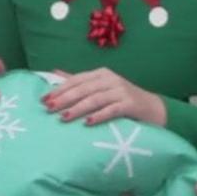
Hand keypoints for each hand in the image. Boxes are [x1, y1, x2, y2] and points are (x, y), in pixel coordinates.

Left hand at [43, 67, 165, 126]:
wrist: (153, 109)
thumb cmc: (122, 99)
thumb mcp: (101, 87)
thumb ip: (79, 81)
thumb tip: (55, 73)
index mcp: (101, 73)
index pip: (76, 79)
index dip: (59, 88)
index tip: (44, 99)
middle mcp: (110, 79)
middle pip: (83, 88)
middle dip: (64, 98)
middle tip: (49, 108)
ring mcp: (121, 91)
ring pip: (95, 98)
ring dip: (78, 108)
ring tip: (63, 117)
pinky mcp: (130, 104)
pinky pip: (112, 109)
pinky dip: (99, 115)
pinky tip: (88, 123)